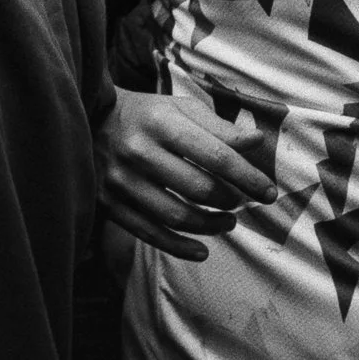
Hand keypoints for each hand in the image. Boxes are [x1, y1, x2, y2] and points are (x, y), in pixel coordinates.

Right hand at [97, 87, 278, 259]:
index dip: (248, 177)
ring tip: (228, 222)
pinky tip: (202, 250)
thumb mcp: (183, 109)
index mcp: (162, 122)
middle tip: (243, 203)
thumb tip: (257, 142)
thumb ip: (220, 128)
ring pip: (177, 216)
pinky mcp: (109, 204)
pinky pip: (150, 234)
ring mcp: (121, 181)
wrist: (89, 120)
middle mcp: (139, 151)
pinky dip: (180, 247)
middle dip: (230, 201)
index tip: (269, 192)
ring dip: (211, 226)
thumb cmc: (149, 115)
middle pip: (199, 189)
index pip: (216, 155)